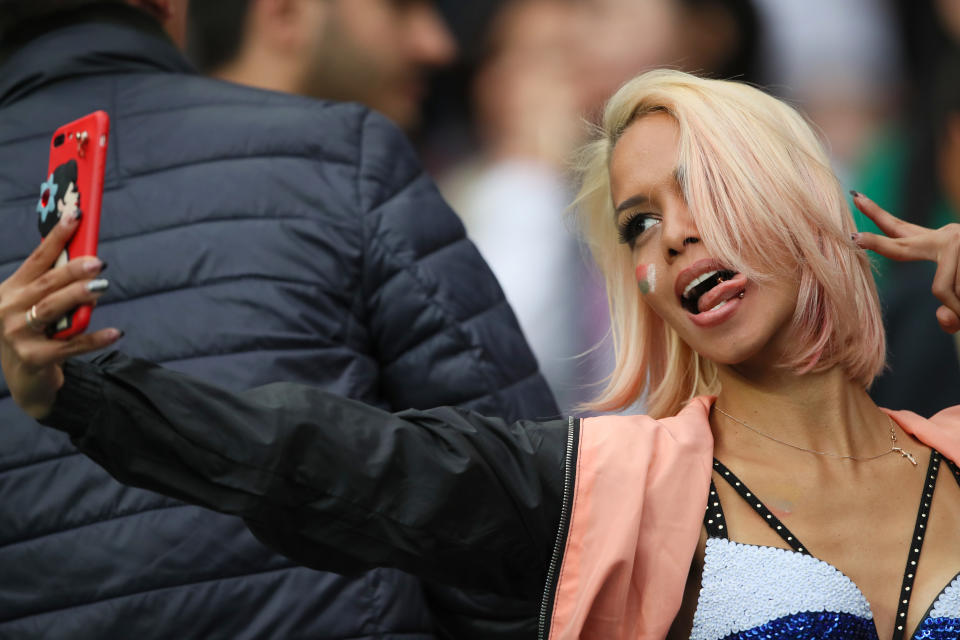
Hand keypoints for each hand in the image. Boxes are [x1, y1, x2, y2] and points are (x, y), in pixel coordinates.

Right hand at [0, 210, 120, 417]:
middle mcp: (8, 309)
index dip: (57, 236)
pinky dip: (94, 338)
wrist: (25, 377)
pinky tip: (116, 332)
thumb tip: (91, 264)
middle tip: (97, 262)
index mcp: (11, 289)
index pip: (38, 258)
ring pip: (52, 309)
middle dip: (72, 270)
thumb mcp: (40, 305)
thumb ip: (58, 286)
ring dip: (78, 297)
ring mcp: (17, 335)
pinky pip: (69, 346)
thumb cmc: (37, 332)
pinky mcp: (33, 358)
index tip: (76, 215)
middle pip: (46, 284)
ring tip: (102, 288)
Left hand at [852, 191, 959, 332]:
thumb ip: (953, 310)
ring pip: (943, 291)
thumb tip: (946, 317)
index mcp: (939, 242)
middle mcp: (946, 238)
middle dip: (877, 244)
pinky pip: (958, 293)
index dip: (878, 216)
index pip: (902, 229)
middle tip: (854, 239)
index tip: (855, 198)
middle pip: (901, 246)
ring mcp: (958, 242)